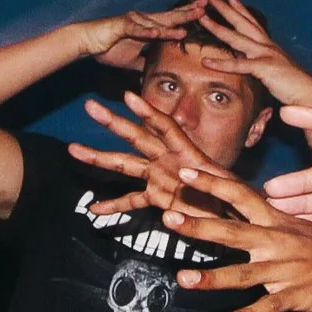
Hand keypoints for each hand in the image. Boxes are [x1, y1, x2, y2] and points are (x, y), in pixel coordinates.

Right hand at [69, 91, 235, 216]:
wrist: (237, 215)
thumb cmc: (236, 198)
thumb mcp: (227, 188)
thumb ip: (208, 183)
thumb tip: (186, 178)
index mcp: (186, 153)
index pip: (164, 127)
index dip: (147, 112)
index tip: (128, 96)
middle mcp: (167, 159)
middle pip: (136, 137)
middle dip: (113, 122)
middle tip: (90, 106)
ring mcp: (159, 177)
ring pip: (124, 164)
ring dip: (99, 157)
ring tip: (74, 149)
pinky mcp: (157, 197)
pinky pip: (131, 200)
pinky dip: (113, 205)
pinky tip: (93, 208)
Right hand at [77, 0, 210, 70]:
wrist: (86, 42)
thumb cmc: (107, 48)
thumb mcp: (132, 61)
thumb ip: (144, 65)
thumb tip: (153, 77)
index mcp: (148, 28)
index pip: (173, 21)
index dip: (188, 16)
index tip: (206, 12)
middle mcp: (144, 21)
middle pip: (171, 15)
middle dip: (189, 10)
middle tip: (207, 3)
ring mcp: (134, 21)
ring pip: (158, 21)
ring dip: (175, 22)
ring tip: (191, 20)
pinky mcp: (122, 25)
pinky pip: (138, 29)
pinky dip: (149, 31)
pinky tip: (161, 32)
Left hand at [155, 170, 311, 311]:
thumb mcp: (299, 228)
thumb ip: (268, 221)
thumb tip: (239, 210)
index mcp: (276, 222)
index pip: (239, 195)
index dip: (212, 183)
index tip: (183, 171)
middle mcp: (277, 241)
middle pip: (232, 232)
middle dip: (199, 226)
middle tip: (168, 218)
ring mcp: (286, 269)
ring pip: (244, 273)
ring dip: (213, 277)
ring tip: (184, 278)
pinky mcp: (296, 295)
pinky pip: (269, 306)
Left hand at [194, 0, 311, 113]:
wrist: (309, 95)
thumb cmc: (294, 86)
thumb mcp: (277, 70)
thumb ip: (265, 65)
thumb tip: (256, 65)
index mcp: (270, 46)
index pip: (253, 23)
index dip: (241, 9)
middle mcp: (267, 46)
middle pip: (242, 23)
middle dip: (226, 9)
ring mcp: (265, 55)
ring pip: (236, 37)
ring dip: (217, 27)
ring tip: (202, 17)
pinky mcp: (264, 68)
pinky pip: (238, 65)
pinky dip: (221, 63)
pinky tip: (206, 61)